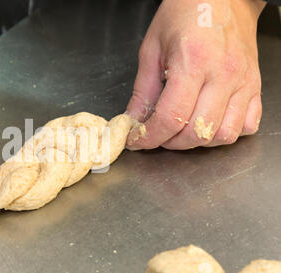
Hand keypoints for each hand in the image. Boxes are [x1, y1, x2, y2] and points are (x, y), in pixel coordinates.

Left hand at [126, 0, 265, 149]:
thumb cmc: (185, 13)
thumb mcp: (152, 48)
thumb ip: (143, 90)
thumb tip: (134, 119)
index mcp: (193, 62)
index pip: (171, 117)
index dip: (149, 137)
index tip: (137, 140)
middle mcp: (223, 74)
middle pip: (198, 132)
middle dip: (170, 142)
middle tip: (157, 134)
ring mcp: (244, 81)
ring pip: (224, 135)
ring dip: (199, 141)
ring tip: (181, 130)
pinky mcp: (255, 85)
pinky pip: (248, 124)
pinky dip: (227, 133)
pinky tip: (209, 121)